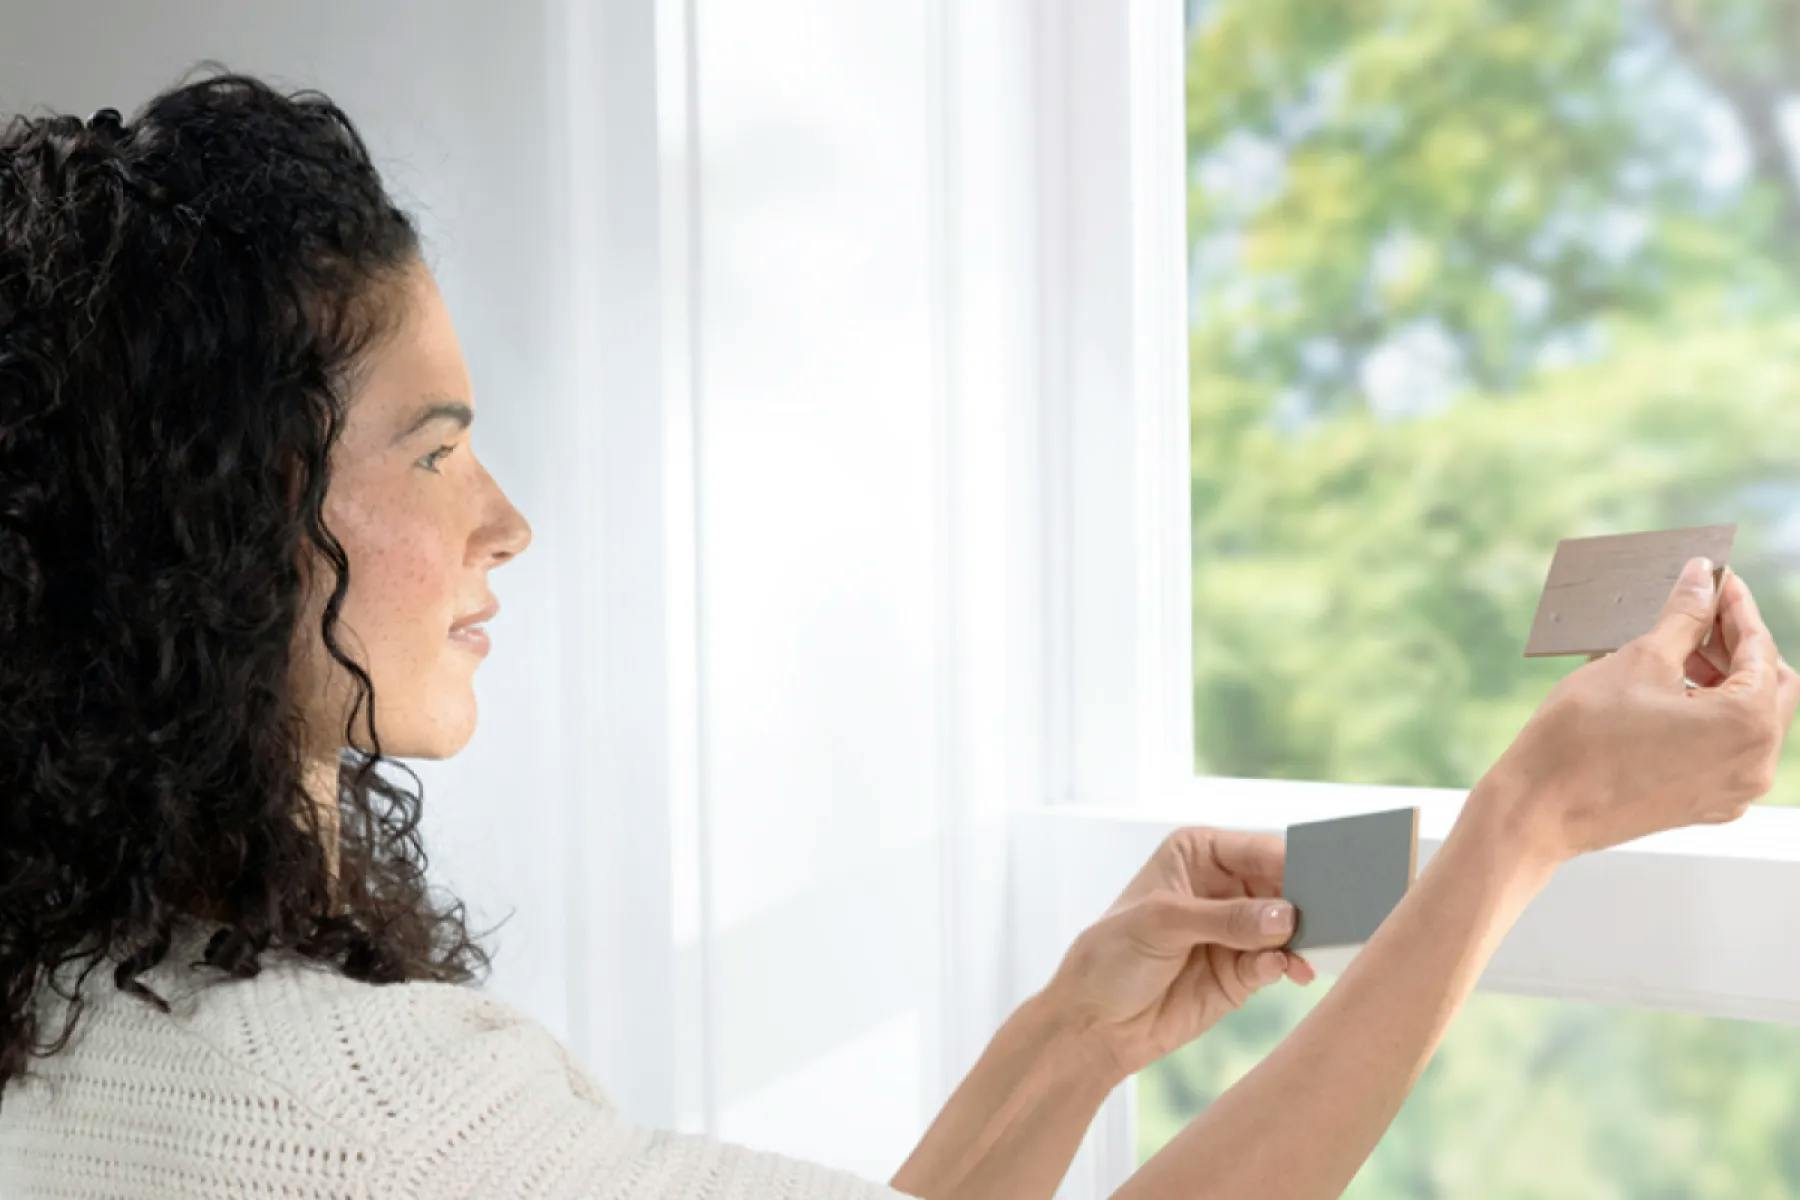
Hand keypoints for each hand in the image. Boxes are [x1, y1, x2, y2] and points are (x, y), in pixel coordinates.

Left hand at [1042, 827, 1315, 1081]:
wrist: (1095, 1023)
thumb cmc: (1112, 956)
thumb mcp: (1162, 923)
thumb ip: (1226, 918)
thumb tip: (1286, 916)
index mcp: (1199, 853)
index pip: (1259, 849)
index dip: (1293, 862)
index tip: (1326, 878)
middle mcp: (1224, 887)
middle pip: (1284, 886)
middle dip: (1309, 901)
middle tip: (1338, 915)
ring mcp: (1237, 931)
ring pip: (1289, 927)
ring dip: (1306, 938)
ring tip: (1317, 949)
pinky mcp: (1244, 973)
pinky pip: (1278, 962)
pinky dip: (1289, 966)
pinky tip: (1291, 972)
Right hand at [1478, 557, 1799, 865]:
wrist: (1539, 807)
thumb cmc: (1583, 737)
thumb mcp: (1638, 660)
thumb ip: (1683, 617)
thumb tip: (1700, 579)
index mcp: (1748, 724)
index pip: (1760, 648)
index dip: (1735, 607)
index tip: (1715, 580)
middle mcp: (1754, 763)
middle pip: (1767, 685)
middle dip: (1735, 644)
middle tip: (1698, 612)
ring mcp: (1731, 790)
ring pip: (1745, 718)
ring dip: (1719, 679)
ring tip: (1674, 651)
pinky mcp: (1704, 804)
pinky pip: (1722, 748)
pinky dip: (1705, 714)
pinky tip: (1667, 692)